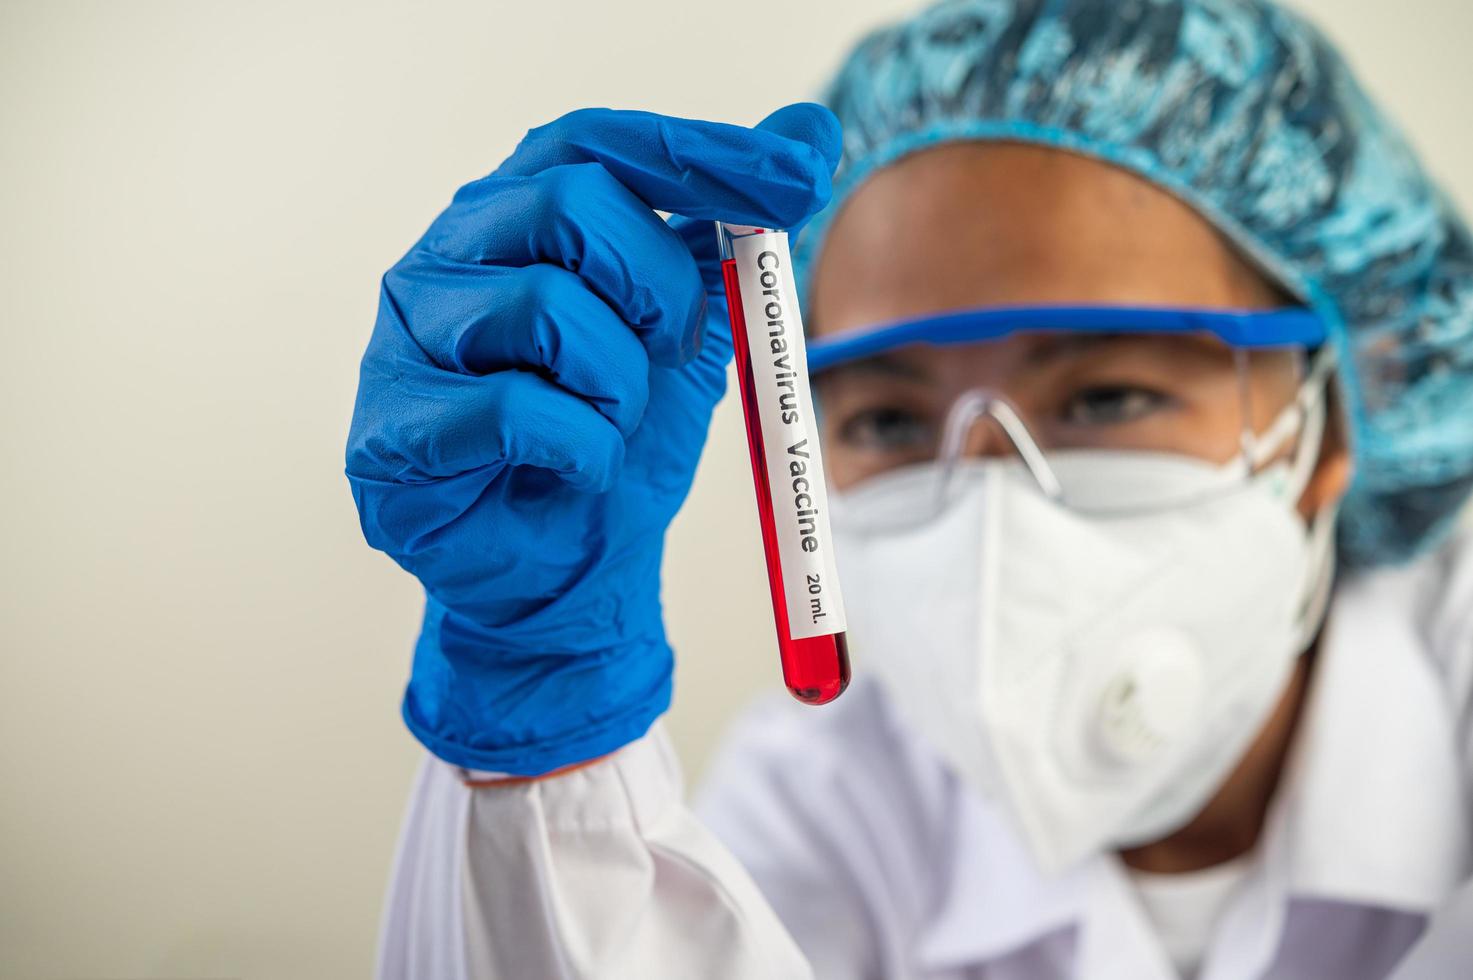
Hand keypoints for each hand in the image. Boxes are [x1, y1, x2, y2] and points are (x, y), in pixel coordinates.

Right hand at [346, 104, 841, 772]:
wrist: (571, 573)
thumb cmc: (615, 442)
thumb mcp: (689, 333)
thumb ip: (730, 235)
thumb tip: (809, 125)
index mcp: (514, 219)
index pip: (595, 144)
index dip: (700, 153)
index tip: (801, 176)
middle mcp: (445, 258)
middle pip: (568, 203)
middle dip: (657, 287)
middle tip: (671, 351)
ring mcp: (406, 341)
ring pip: (545, 308)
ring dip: (619, 387)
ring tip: (612, 427)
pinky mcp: (388, 432)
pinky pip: (511, 410)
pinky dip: (581, 449)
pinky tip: (576, 472)